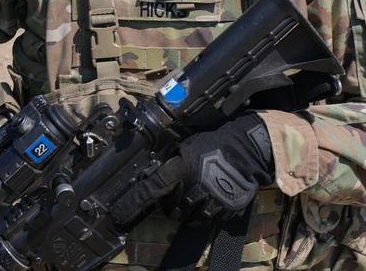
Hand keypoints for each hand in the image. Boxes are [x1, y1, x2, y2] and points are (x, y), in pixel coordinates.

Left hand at [112, 114, 273, 226]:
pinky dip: (206, 214)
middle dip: (171, 205)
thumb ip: (169, 163)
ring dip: (188, 213)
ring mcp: (210, 202)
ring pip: (189, 220)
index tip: (119, 215)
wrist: (246, 150)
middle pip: (171, 211)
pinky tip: (209, 200)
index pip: (149, 190)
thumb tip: (151, 175)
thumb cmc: (213, 145)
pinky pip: (209, 221)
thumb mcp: (185, 147)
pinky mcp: (225, 210)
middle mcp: (192, 189)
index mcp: (179, 171)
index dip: (132, 203)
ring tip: (194, 197)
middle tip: (178, 193)